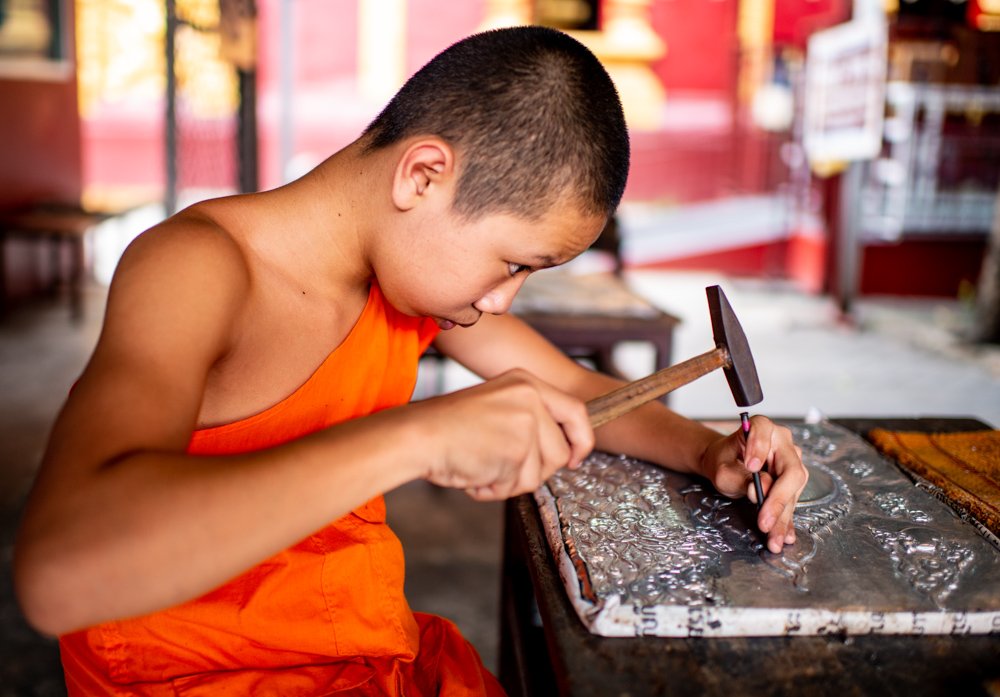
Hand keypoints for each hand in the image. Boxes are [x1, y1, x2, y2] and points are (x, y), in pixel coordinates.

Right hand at [413, 369, 593, 499]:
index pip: (576, 411)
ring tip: (481, 467)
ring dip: (510, 482)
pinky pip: (518, 486)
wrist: (418, 435)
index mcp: (526, 382)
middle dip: (535, 471)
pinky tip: (474, 474)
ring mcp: (525, 422)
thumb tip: (563, 453)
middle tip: (502, 469)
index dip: (581, 440)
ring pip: (540, 474)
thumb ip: (529, 421)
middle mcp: (530, 397)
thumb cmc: (448, 428)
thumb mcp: (497, 407)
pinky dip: (495, 489)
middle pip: (559, 451)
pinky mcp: (517, 450)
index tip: (574, 459)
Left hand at [700, 416, 806, 553]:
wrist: (725, 463)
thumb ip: (740, 478)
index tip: (750, 467)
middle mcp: (782, 441)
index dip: (760, 448)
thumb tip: (763, 490)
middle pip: (789, 471)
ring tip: (774, 539)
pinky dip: (786, 520)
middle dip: (778, 501)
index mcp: (761, 427)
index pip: (764, 432)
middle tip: (765, 522)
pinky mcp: (793, 479)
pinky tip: (785, 535)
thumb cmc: (723, 460)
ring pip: (793, 490)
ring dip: (783, 517)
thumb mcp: (722, 469)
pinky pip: (791, 500)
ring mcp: (791, 460)